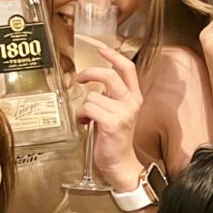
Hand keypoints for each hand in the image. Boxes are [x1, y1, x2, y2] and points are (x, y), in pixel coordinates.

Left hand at [76, 45, 144, 188]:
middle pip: (109, 76)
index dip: (113, 56)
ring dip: (83, 107)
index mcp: (134, 97)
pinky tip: (86, 124)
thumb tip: (90, 79)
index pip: (127, 68)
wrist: (120, 164)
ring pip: (92, 96)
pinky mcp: (112, 123)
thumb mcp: (116, 111)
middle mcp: (131, 103)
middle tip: (79, 79)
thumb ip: (109, 95)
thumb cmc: (114, 138)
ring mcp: (123, 113)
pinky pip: (88, 108)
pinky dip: (82, 116)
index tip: (100, 48)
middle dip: (89, 74)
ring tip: (87, 118)